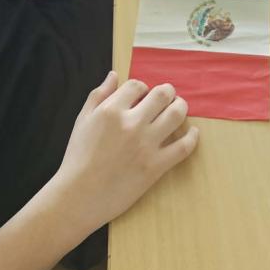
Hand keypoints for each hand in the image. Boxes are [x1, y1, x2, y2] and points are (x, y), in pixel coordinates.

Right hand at [55, 72, 198, 229]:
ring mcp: (146, 144)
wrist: (79, 195)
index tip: (144, 94)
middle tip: (168, 96)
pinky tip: (192, 132)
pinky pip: (184, 147)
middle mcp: (132, 123)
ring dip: (181, 107)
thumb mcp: (82, 120)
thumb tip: (114, 75)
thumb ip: (99, 95)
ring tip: (179, 108)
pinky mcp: (156, 166)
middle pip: (162, 95)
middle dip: (167, 92)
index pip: (137, 85)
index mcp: (111, 110)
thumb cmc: (78, 157)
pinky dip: (192, 136)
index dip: (143, 87)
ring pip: (176, 115)